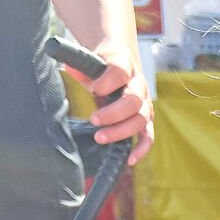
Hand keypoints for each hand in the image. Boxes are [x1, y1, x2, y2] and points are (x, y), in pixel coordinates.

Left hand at [80, 50, 152, 165]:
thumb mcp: (91, 59)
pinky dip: (141, 148)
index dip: (107, 82)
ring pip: (141, 120)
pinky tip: (130, 160)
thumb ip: (81, 65)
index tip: (93, 89)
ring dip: (121, 131)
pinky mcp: (145, 119)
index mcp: (124, 65)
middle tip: (93, 120)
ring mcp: (144, 103)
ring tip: (99, 137)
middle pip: (134, 101)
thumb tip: (70, 69)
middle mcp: (138, 85)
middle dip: (113, 113)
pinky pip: (148, 136)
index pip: (120, 72)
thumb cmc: (102, 64)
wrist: (122, 61)